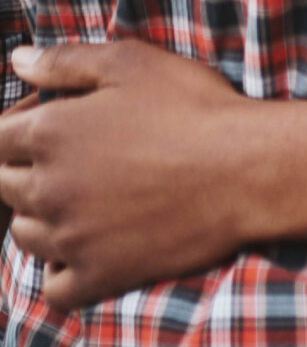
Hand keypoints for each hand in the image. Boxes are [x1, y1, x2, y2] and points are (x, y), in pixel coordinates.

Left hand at [0, 40, 256, 308]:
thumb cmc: (191, 106)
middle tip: (73, 156)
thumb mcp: (131, 61)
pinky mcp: (98, 275)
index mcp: (51, 133)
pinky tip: (85, 247)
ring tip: (82, 197)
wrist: (243, 168)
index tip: (49, 121)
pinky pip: (55, 287)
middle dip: (27, 169)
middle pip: (7, 187)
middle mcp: (49, 189)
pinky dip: (60, 270)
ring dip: (41, 216)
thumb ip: (65, 61)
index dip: (18, 128)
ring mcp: (70, 238)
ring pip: (26, 235)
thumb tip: (17, 59)